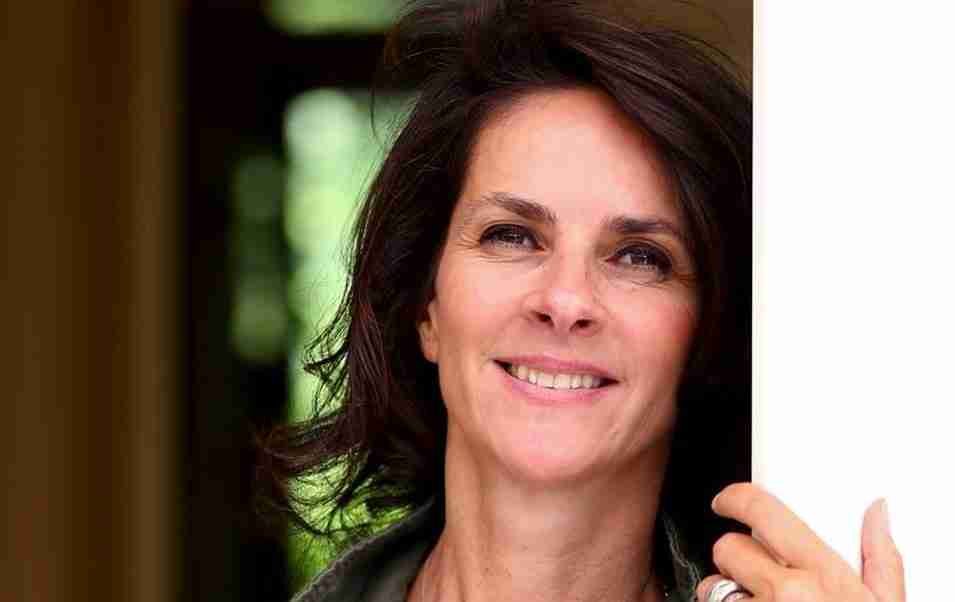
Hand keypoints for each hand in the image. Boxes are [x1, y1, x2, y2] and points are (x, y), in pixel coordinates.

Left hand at [697, 482, 904, 601]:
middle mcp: (785, 593)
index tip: (726, 500)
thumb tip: (878, 513)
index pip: (761, 510)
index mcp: (822, 575)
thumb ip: (881, 560)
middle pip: (729, 548)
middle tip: (757, 575)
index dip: (735, 498)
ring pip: (714, 585)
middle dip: (738, 558)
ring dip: (728, 593)